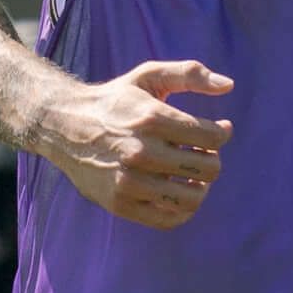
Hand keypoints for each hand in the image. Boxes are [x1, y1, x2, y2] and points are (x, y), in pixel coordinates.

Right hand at [40, 60, 233, 229]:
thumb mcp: (148, 75)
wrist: (63, 126)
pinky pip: (169, 219)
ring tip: (193, 176)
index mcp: (152, 118)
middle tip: (201, 153)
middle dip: (212, 159)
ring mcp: (130, 181)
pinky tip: (179, 192)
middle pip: (207, 168)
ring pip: (192, 197)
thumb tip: (228, 85)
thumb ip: (190, 74)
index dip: (222, 134)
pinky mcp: (121, 203)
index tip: (218, 131)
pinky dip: (183, 209)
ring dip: (201, 186)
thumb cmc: (115, 100)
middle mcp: (141, 152)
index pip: (212, 137)